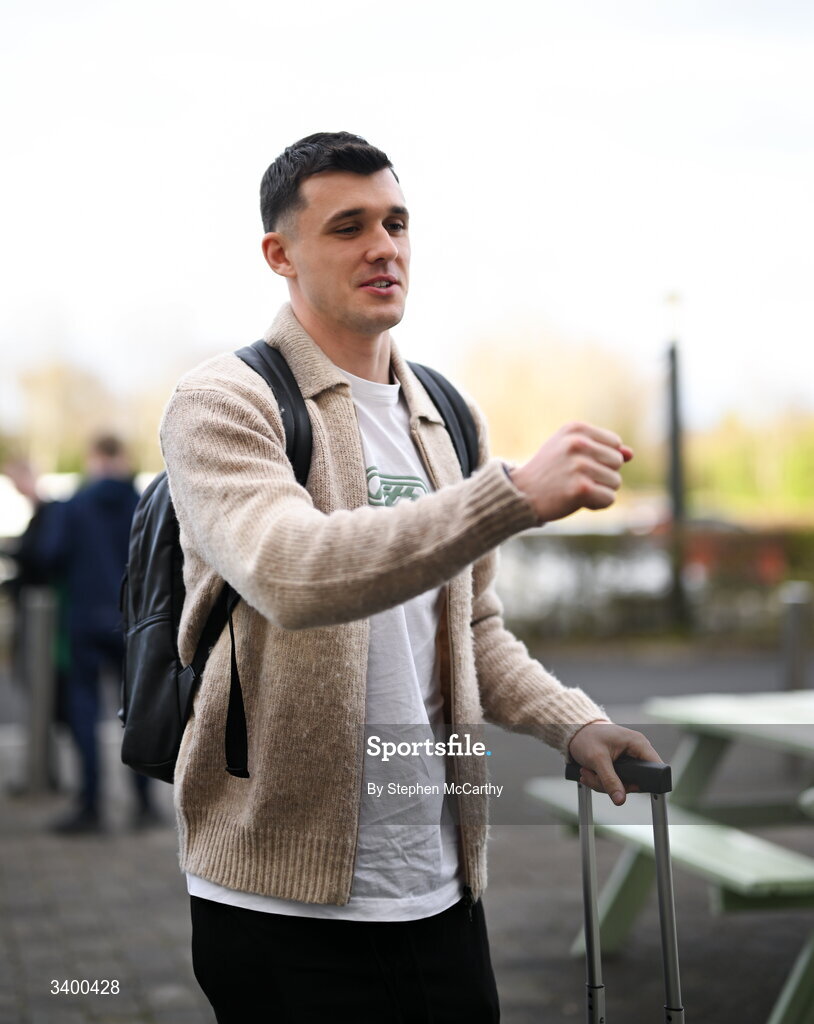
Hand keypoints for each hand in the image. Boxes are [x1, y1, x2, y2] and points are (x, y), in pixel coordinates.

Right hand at [509, 422, 632, 523]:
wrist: (520, 494)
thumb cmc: (549, 471)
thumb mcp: (572, 452)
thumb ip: (602, 449)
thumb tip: (631, 454)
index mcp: (576, 429)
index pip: (615, 443)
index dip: (602, 458)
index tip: (579, 464)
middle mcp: (578, 443)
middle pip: (617, 462)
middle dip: (602, 475)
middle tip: (575, 479)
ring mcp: (579, 466)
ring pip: (616, 482)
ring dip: (599, 490)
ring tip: (574, 489)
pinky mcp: (581, 488)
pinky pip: (609, 499)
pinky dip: (597, 504)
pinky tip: (577, 501)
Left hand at [567, 721, 660, 804]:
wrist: (574, 732)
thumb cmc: (586, 737)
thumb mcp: (597, 759)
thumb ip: (610, 780)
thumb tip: (621, 800)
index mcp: (638, 744)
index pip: (656, 768)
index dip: (645, 781)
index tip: (627, 786)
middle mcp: (636, 752)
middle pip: (636, 781)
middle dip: (612, 784)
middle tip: (595, 777)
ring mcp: (628, 760)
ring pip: (623, 784)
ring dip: (602, 783)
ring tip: (587, 772)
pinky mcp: (619, 766)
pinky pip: (615, 781)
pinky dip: (601, 781)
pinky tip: (589, 773)